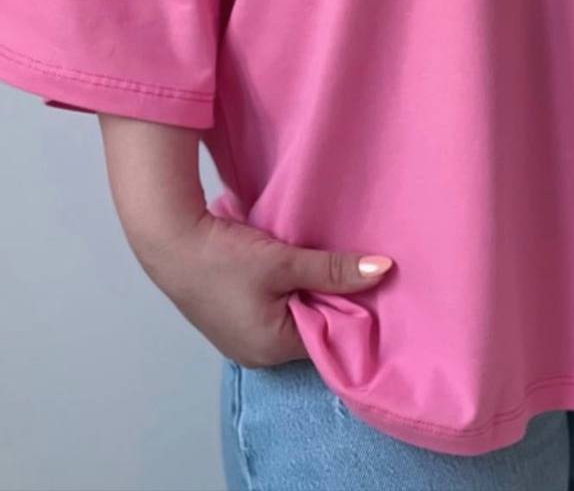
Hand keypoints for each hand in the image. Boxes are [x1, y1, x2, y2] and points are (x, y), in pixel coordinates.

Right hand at [132, 208, 393, 367]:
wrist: (170, 240)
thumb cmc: (225, 259)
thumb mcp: (286, 262)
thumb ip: (335, 270)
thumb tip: (384, 270)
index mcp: (272, 350)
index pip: (328, 337)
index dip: (351, 308)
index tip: (371, 282)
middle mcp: (258, 352)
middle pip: (310, 327)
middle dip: (329, 298)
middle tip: (352, 267)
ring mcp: (242, 335)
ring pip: (292, 314)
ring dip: (307, 290)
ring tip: (325, 263)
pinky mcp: (232, 315)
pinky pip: (273, 307)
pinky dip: (286, 288)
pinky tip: (295, 265)